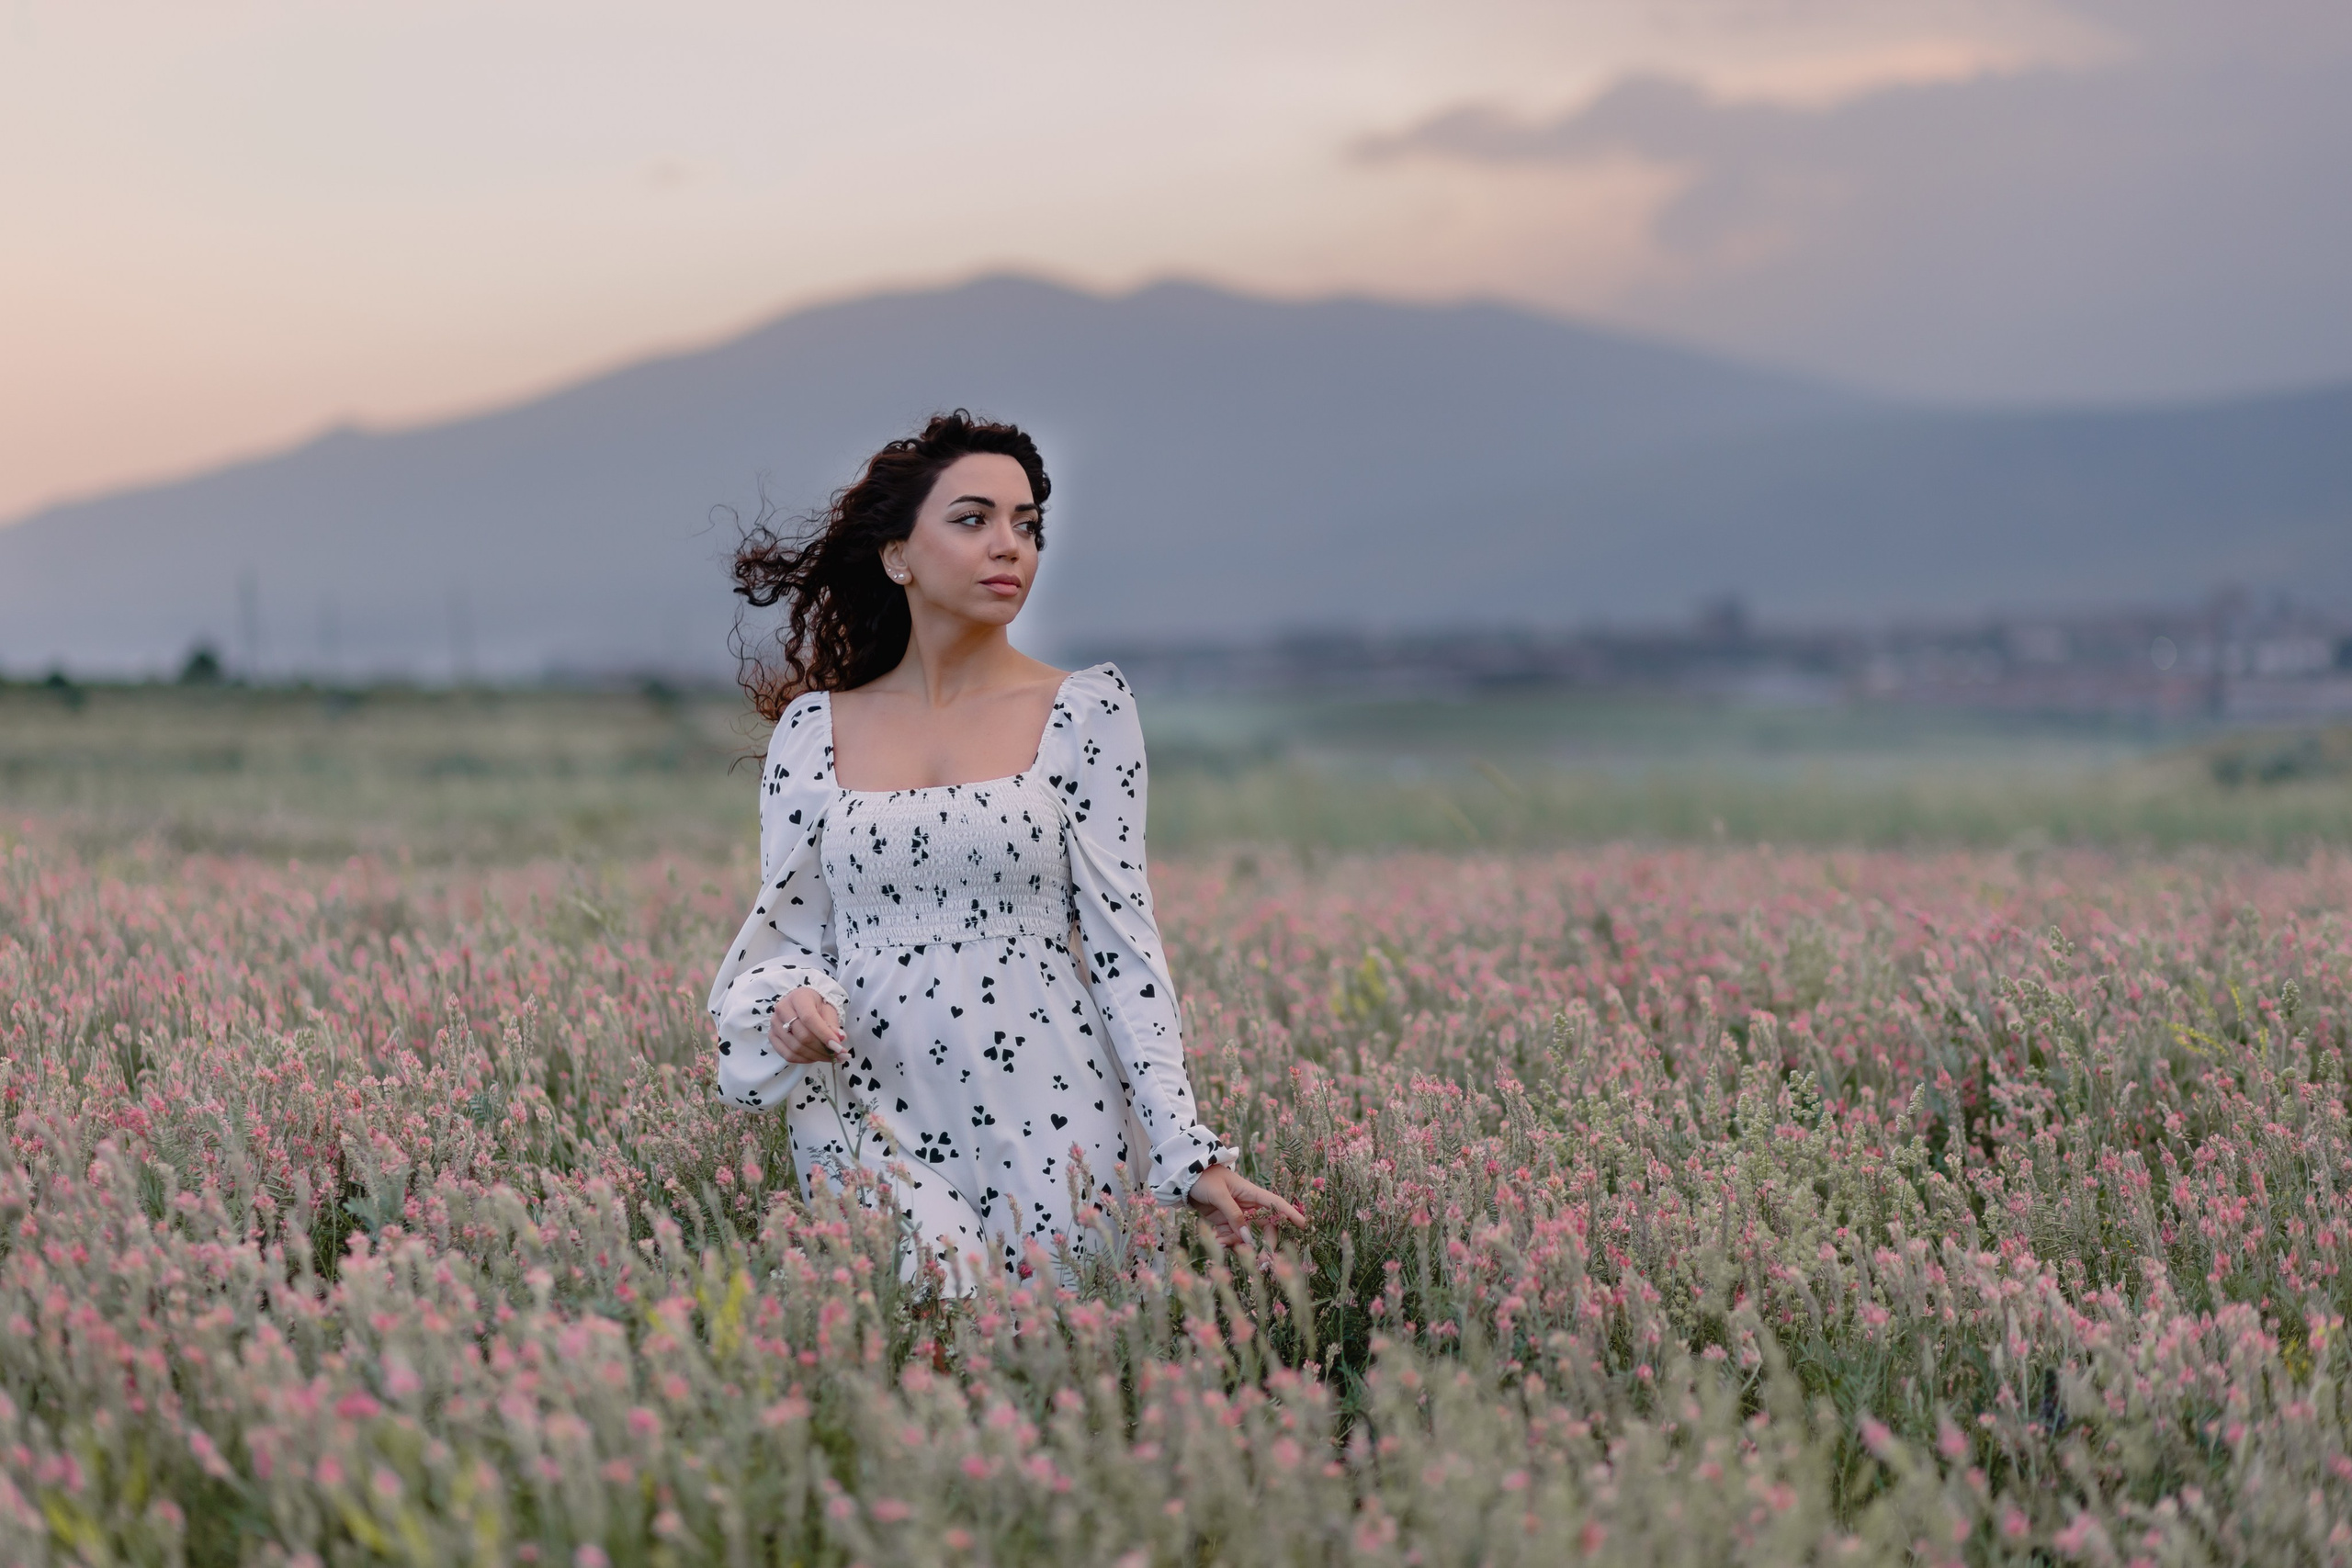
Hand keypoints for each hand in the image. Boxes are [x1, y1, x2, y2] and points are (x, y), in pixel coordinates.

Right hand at [768, 987, 846, 1063]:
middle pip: (802, 1036)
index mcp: (798, 998)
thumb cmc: (816, 1005)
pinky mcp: (772, 1037)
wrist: (802, 1004)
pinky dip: (804, 1060)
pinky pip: (788, 1055)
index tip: (839, 1047)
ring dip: (816, 1056)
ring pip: (795, 1048)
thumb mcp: (828, 1009)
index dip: (824, 1034)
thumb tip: (840, 1039)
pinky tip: (816, 1057)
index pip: (809, 1018)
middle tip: (840, 1055)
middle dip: (823, 1049)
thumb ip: (833, 1024)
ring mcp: (774, 1024)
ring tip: (831, 1057)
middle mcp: (782, 1009)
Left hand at [1187, 1163, 1306, 1247]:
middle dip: (1266, 1245)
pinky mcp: (1225, 1222)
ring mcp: (1237, 1215)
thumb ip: (1233, 1216)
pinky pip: (1231, 1237)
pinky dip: (1225, 1242)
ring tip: (1221, 1244)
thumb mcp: (1219, 1194)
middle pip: (1265, 1228)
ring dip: (1237, 1245)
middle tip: (1264, 1264)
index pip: (1276, 1205)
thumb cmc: (1204, 1178)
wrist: (1184, 1178)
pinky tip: (1215, 1240)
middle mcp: (1248, 1206)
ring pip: (1246, 1236)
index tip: (1304, 1226)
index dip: (1290, 1215)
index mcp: (1252, 1194)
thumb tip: (1247, 1239)